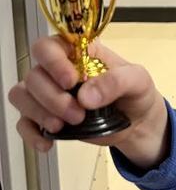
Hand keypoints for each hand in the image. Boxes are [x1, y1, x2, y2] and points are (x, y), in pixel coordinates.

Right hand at [8, 34, 168, 166]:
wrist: (138, 123)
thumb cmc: (136, 93)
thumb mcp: (137, 80)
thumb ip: (116, 81)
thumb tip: (86, 97)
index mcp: (78, 53)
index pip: (49, 46)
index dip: (53, 62)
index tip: (71, 81)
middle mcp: (58, 70)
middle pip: (34, 75)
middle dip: (52, 97)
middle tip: (77, 114)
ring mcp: (49, 95)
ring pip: (22, 96)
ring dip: (39, 112)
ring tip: (63, 126)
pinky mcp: (47, 118)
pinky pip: (24, 123)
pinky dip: (31, 134)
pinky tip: (47, 143)